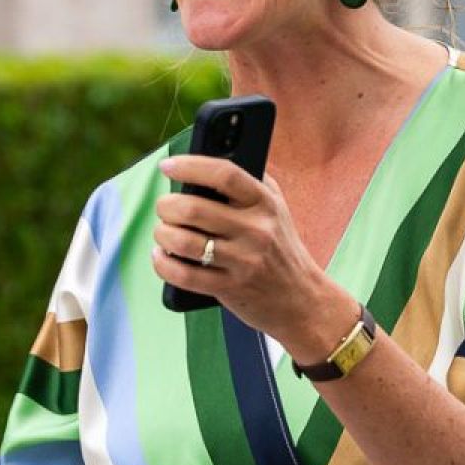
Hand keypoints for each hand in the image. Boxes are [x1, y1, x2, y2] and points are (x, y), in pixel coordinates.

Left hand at [151, 157, 352, 359]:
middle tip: (165, 207)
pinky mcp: (229, 288)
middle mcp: (255, 230)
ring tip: (163, 232)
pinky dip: (163, 264)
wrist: (302, 299)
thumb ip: (247, 183)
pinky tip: (161, 256)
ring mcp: (243, 261)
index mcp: (264, 203)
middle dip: (167, 206)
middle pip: (193, 208)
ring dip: (162, 234)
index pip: (224, 175)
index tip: (168, 166)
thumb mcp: (275, 208)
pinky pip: (184, 275)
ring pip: (183, 241)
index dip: (190, 166)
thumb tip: (201, 165)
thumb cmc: (280, 247)